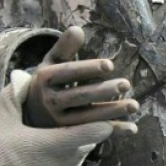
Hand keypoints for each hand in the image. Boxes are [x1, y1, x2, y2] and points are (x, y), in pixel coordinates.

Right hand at [0, 70, 136, 165]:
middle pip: (92, 139)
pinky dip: (74, 151)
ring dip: (85, 138)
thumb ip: (13, 97)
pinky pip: (73, 162)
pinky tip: (67, 140)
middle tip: (109, 110)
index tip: (113, 108)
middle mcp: (64, 160)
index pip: (93, 132)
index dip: (107, 120)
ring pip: (84, 150)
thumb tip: (19, 75)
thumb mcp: (3, 121)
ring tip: (88, 122)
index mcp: (54, 142)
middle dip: (99, 124)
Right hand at [24, 26, 138, 128]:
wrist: (30, 112)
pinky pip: (95, 134)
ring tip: (134, 105)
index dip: (88, 69)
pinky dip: (114, 130)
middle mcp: (50, 101)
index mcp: (45, 79)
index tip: (110, 65)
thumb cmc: (49, 80)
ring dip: (112, 112)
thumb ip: (65, 47)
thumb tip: (77, 29)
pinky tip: (133, 128)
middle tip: (126, 84)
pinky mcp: (70, 135)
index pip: (68, 73)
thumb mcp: (52, 62)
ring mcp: (59, 122)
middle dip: (103, 91)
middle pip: (79, 96)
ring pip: (88, 118)